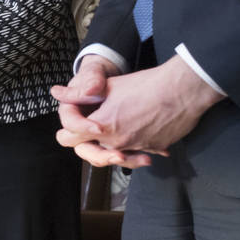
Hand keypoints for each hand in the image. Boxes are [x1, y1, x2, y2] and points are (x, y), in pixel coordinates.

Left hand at [57, 56, 219, 167]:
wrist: (184, 90)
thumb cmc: (146, 84)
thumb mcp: (108, 86)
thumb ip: (79, 94)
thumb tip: (56, 92)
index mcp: (101, 126)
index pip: (68, 138)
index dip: (69, 127)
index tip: (76, 117)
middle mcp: (116, 142)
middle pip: (88, 152)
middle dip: (86, 142)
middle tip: (92, 129)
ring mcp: (136, 148)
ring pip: (114, 154)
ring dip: (111, 147)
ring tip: (117, 132)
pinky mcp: (155, 148)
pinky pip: (138, 152)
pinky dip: (136, 146)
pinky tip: (140, 132)